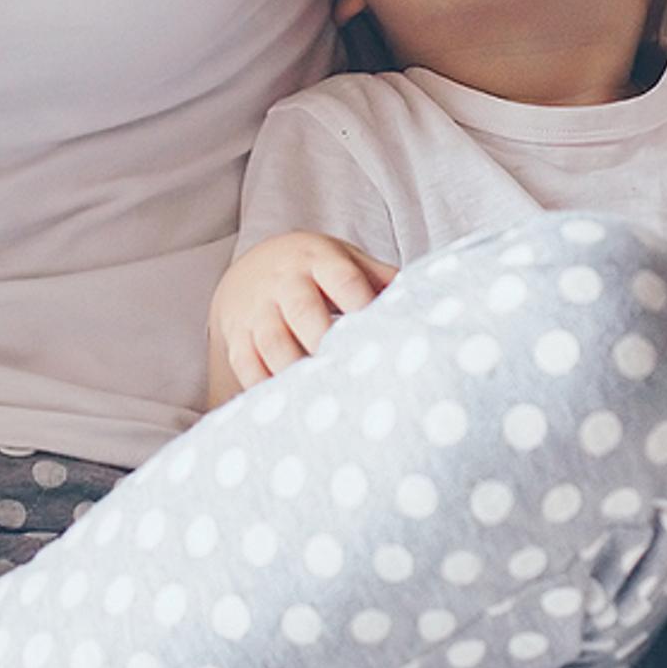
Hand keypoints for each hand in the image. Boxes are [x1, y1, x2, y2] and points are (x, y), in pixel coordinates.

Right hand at [209, 230, 393, 392]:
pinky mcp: (238, 335)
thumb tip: (429, 299)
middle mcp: (286, 281)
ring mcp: (258, 309)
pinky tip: (285, 408)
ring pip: (273, 342)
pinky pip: (246, 364)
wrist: (252, 269)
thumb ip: (381, 278)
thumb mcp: (346, 260)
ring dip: (295, 371)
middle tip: (350, 375)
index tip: (379, 333)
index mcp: (320, 260)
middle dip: (324, 342)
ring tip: (321, 399)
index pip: (343, 280)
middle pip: (304, 312)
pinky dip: (263, 387)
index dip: (361, 304)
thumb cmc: (317, 270)